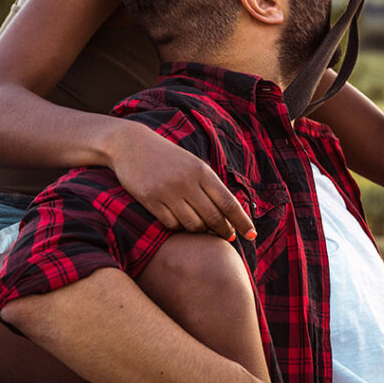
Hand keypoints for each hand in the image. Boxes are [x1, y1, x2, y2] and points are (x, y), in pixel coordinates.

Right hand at [107, 121, 254, 238]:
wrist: (131, 145)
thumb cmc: (168, 158)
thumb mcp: (193, 164)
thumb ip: (210, 186)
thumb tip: (230, 214)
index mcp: (202, 171)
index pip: (229, 203)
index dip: (242, 222)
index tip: (252, 235)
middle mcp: (187, 182)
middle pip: (213, 218)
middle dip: (224, 231)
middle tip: (228, 237)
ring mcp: (168, 192)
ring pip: (193, 225)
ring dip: (200, 231)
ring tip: (203, 228)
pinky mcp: (150, 200)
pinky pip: (171, 225)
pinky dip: (179, 227)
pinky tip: (180, 222)